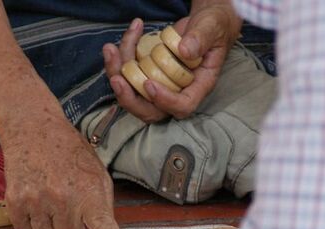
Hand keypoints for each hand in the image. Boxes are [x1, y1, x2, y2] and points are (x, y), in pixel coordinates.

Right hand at [2, 114, 128, 228]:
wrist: (33, 129)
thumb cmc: (69, 153)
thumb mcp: (97, 174)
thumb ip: (101, 208)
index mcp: (89, 192)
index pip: (104, 228)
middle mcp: (63, 199)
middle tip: (71, 215)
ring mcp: (37, 202)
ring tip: (53, 210)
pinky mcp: (15, 203)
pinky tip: (38, 210)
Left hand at [103, 4, 240, 122]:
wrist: (204, 23)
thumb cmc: (213, 26)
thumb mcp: (212, 27)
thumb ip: (202, 38)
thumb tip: (185, 51)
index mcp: (198, 86)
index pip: (182, 106)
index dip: (164, 101)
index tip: (149, 84)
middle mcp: (177, 91)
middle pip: (151, 111)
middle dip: (129, 99)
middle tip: (117, 79)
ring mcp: (160, 84)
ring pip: (133, 94)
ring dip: (117, 74)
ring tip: (111, 49)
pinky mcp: (146, 73)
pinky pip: (128, 74)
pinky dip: (120, 57)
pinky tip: (129, 33)